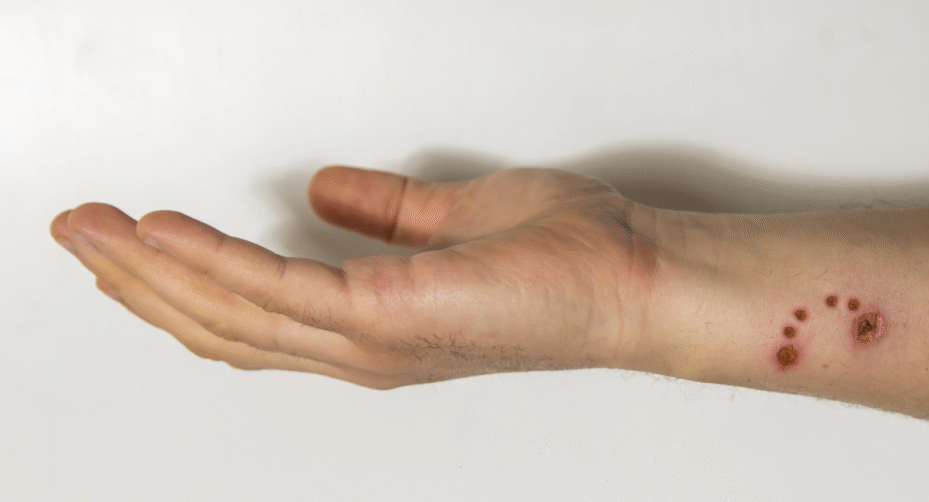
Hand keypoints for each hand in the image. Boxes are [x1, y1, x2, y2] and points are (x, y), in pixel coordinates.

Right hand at [50, 166, 665, 388]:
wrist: (635, 279)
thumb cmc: (566, 259)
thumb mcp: (455, 225)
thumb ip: (386, 217)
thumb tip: (325, 194)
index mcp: (371, 329)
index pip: (252, 318)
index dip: (181, 286)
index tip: (131, 245)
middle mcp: (360, 348)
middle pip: (221, 324)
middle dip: (139, 283)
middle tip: (78, 235)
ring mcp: (370, 340)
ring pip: (230, 313)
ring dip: (151, 271)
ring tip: (92, 229)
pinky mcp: (387, 313)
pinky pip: (275, 287)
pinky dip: (211, 260)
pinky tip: (163, 231)